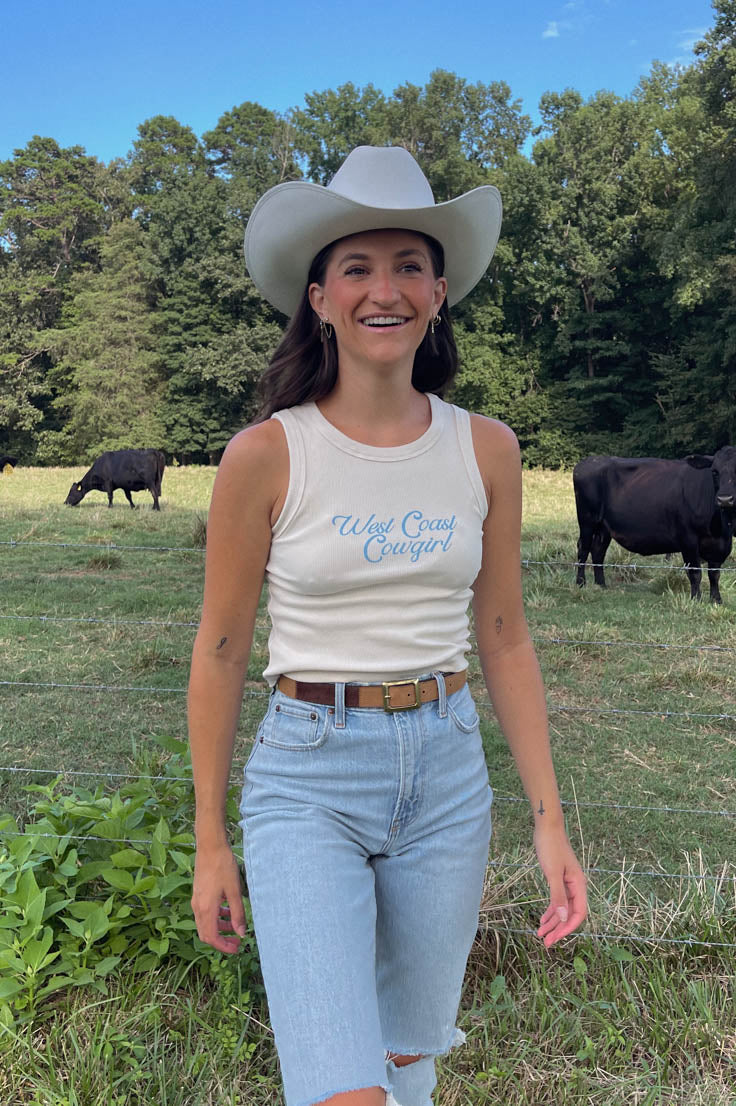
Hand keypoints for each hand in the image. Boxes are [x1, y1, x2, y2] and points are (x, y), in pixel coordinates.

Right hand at [191, 844, 246, 953]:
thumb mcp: (234, 891)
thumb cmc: (223, 866)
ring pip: (205, 923)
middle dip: (221, 940)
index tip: (236, 948)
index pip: (212, 938)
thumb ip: (238, 913)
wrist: (210, 846)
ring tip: (234, 926)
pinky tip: (227, 910)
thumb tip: (241, 933)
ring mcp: (197, 900)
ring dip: (219, 928)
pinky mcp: (198, 893)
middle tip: (236, 941)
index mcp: (206, 909)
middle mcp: (198, 907)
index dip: (223, 947)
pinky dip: (216, 916)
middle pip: (206, 934)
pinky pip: (205, 912)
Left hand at [533, 825, 586, 947]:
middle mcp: (576, 886)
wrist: (546, 828)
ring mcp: (567, 884)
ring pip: (562, 909)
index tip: (555, 938)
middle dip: (558, 929)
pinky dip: (550, 911)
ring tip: (541, 934)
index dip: (568, 928)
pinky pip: (557, 901)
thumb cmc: (550, 847)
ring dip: (553, 922)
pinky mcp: (559, 880)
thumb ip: (558, 896)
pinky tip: (542, 920)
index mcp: (579, 885)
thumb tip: (563, 918)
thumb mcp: (552, 873)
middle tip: (545, 943)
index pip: (578, 914)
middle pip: (570, 914)